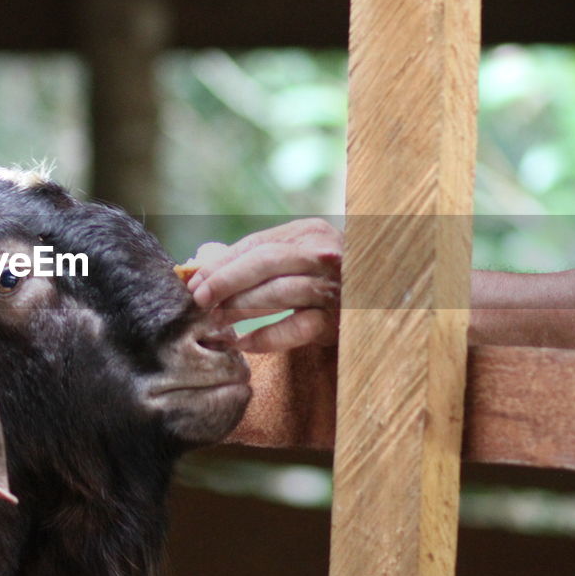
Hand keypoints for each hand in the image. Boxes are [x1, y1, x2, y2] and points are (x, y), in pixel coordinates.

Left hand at [186, 218, 340, 352]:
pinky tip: (242, 343)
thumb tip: (203, 272)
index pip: (256, 244)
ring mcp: (332, 287)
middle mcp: (323, 254)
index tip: (194, 281)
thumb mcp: (299, 255)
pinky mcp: (336, 321)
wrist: (379, 297)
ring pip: (278, 293)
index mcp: (309, 232)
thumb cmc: (326, 277)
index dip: (221, 264)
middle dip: (227, 280)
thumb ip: (260, 258)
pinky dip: (264, 338)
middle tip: (200, 300)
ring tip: (216, 319)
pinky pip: (294, 329)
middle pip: (265, 262)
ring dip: (241, 307)